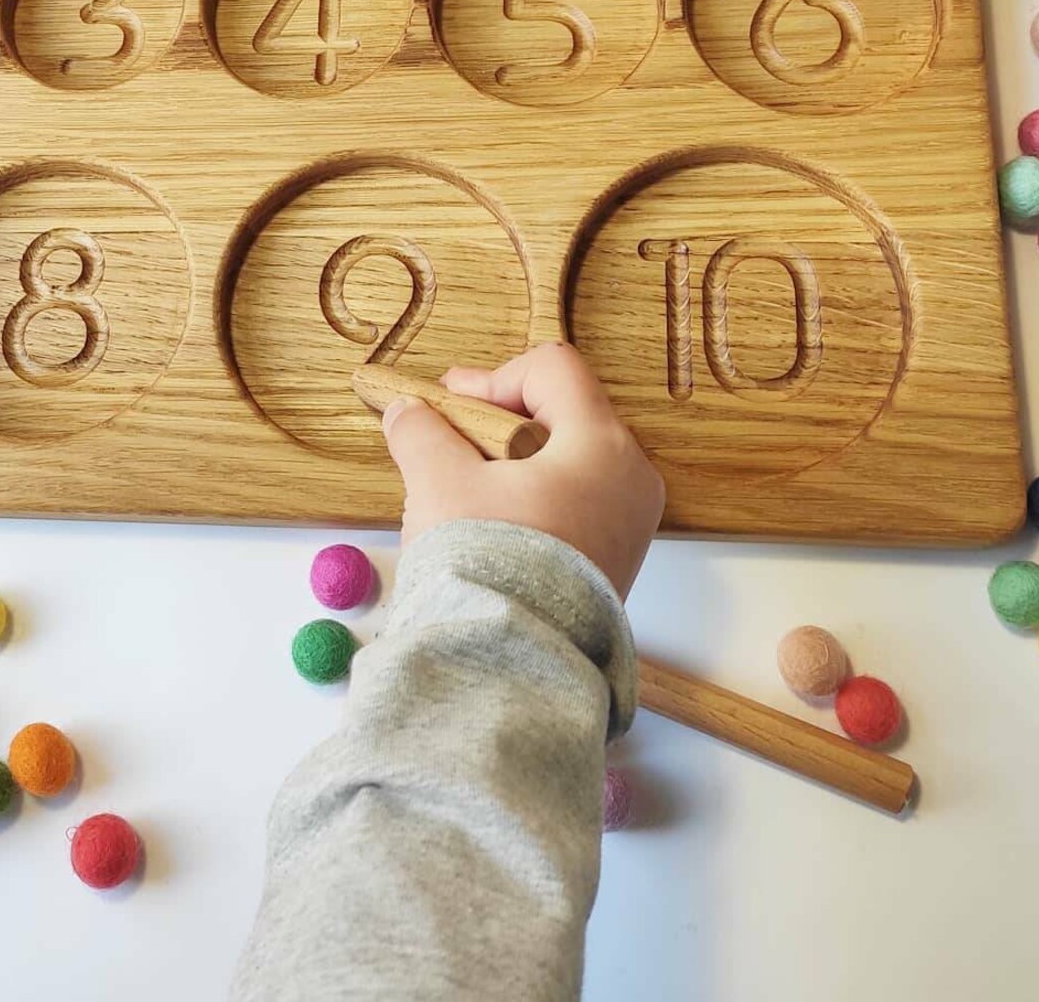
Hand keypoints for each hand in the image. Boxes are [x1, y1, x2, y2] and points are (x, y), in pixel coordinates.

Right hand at [381, 342, 664, 597]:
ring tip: (459, 492)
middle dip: (495, 423)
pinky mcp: (615, 563)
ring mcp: (629, 524)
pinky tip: (486, 527)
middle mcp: (631, 478)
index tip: (449, 408)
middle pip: (560, 414)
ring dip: (509, 464)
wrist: (512, 669)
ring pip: (564, 462)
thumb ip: (420, 432)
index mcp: (602, 444)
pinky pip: (573, 504)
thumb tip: (407, 411)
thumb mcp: (439, 482)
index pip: (552, 369)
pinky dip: (530, 501)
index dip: (493, 378)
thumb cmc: (486, 564)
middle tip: (445, 440)